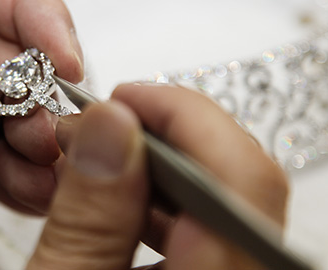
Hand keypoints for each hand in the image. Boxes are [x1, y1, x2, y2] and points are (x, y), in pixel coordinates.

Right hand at [28, 84, 287, 268]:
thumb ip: (86, 220)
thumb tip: (108, 127)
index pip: (241, 175)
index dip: (185, 116)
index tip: (123, 100)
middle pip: (242, 180)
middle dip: (170, 133)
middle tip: (107, 122)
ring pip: (226, 201)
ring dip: (164, 164)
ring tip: (104, 153)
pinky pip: (212, 228)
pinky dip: (167, 201)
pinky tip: (121, 198)